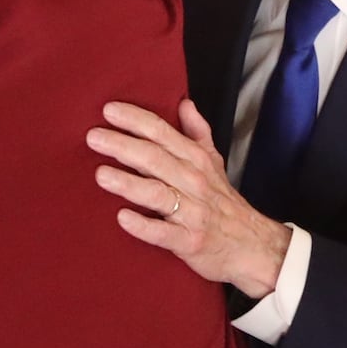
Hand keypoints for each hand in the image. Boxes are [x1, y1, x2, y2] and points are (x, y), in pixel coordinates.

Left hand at [87, 99, 290, 298]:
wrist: (252, 245)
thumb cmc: (223, 201)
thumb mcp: (214, 162)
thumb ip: (197, 131)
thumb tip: (184, 102)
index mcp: (196, 159)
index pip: (163, 133)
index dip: (136, 120)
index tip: (109, 110)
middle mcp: (194, 182)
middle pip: (155, 158)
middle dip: (123, 145)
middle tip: (94, 137)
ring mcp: (192, 212)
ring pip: (157, 194)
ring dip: (128, 183)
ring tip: (101, 174)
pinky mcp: (190, 242)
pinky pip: (164, 234)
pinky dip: (144, 226)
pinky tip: (123, 217)